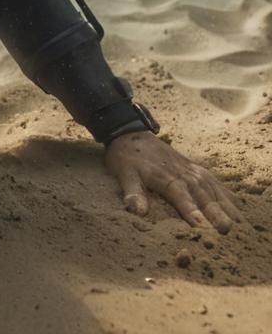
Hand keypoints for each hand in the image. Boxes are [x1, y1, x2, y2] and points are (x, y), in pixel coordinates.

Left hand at [105, 130, 242, 232]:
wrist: (130, 133)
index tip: (203, 229)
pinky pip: (216, 184)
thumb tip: (136, 212)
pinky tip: (237, 209)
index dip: (193, 214)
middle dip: (217, 214)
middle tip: (228, 231)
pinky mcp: (197, 169)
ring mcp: (194, 171)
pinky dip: (227, 196)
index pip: (182, 199)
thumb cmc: (127, 158)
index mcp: (167, 178)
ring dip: (227, 208)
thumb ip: (132, 192)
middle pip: (204, 197)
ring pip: (215, 191)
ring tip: (240, 227)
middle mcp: (185, 175)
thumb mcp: (124, 174)